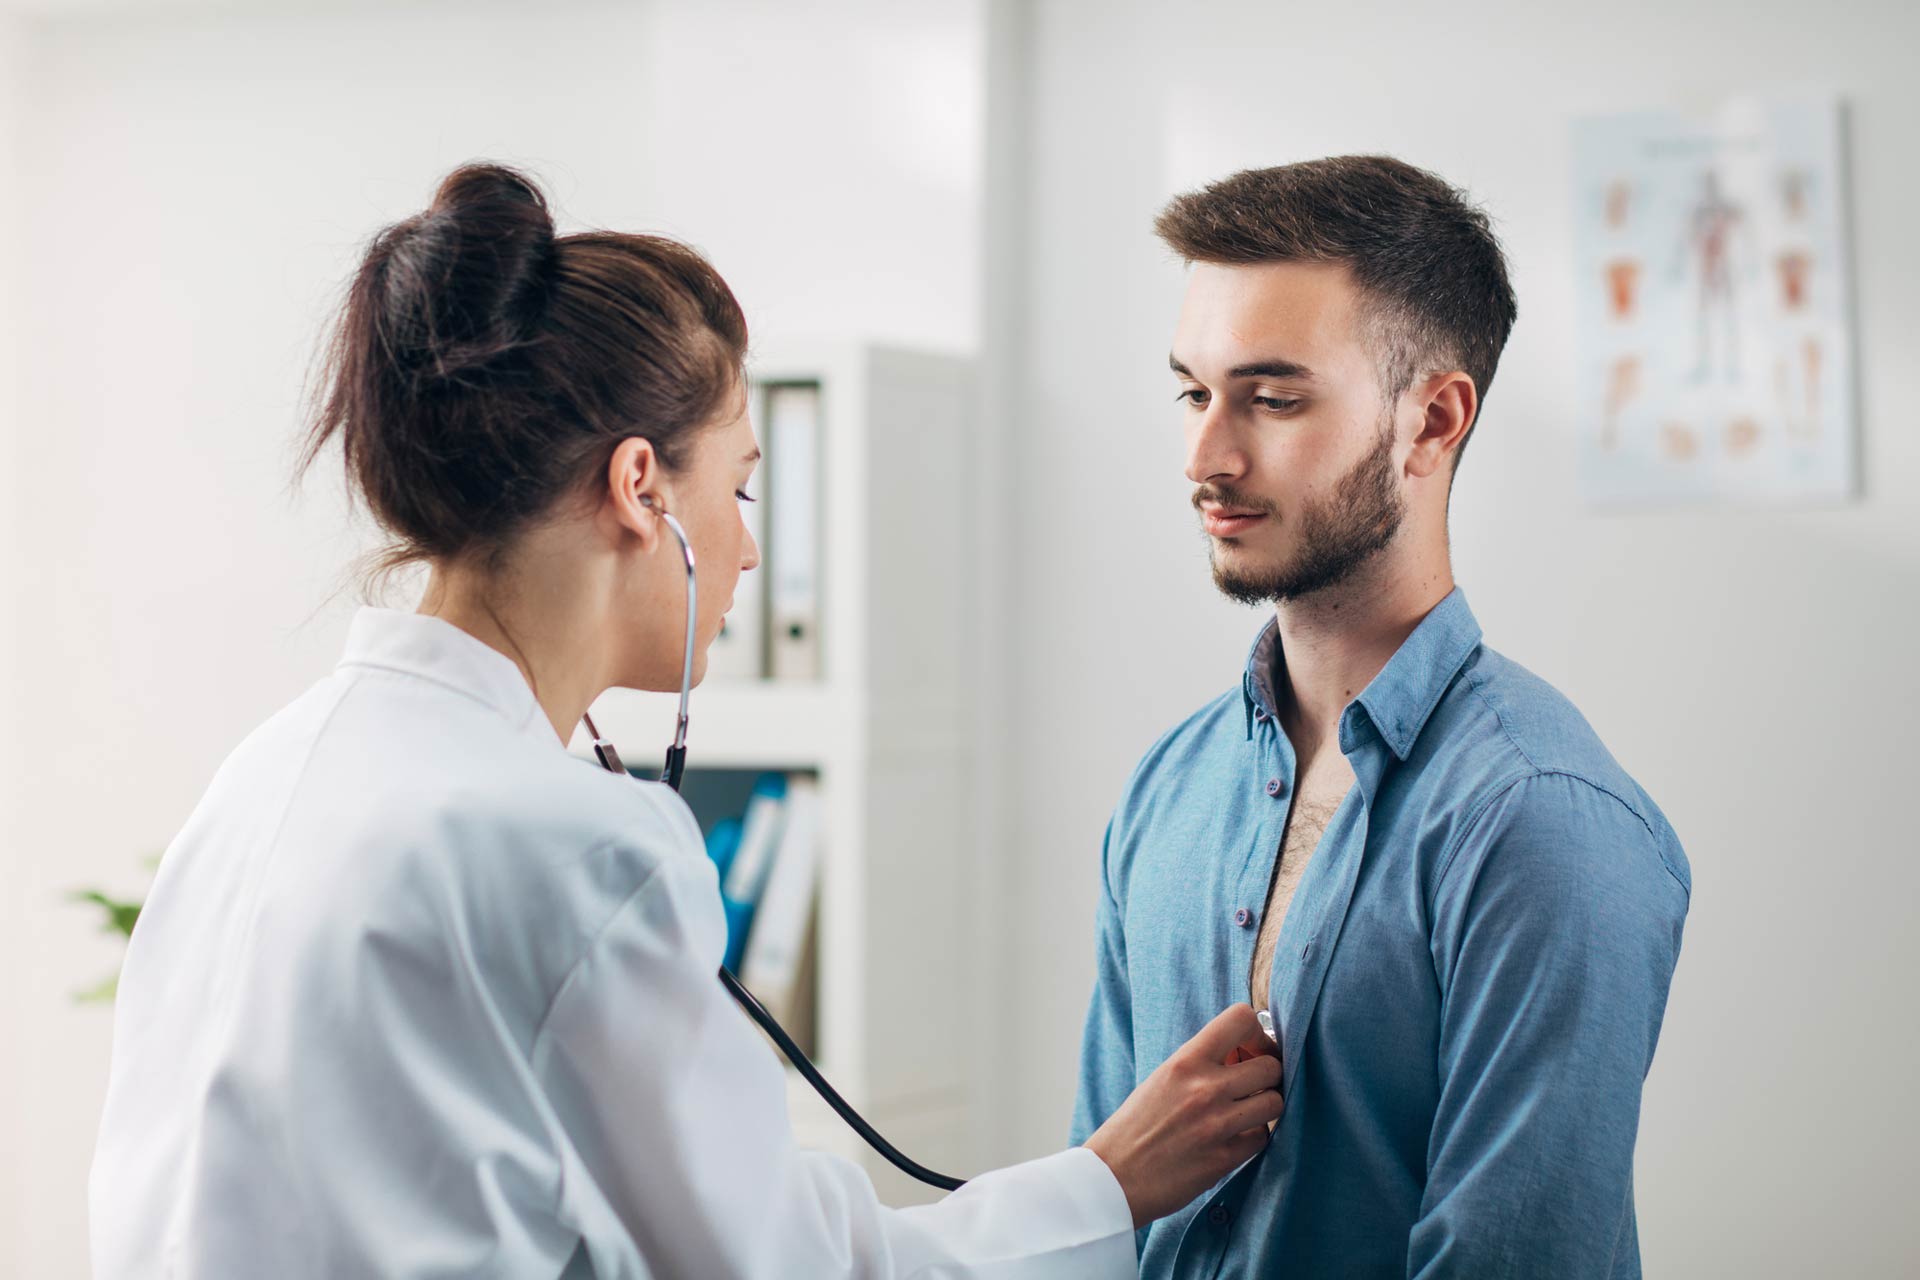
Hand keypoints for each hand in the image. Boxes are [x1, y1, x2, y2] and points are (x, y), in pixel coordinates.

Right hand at [1083, 1004, 1284, 1228]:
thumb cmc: (1136, 1125)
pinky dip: (1252, 1137)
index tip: (1251, 1049)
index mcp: (1185, 1061)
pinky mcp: (1224, 1158)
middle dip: (1267, 1075)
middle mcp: (1205, 1088)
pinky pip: (1262, 1137)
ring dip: (1264, 1107)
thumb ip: (1201, 1064)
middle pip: (1271, 1066)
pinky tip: (1232, 1139)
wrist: (1114, 1176)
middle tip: (1252, 1085)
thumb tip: (1244, 1056)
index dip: (1257, 1033)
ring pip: (1275, 1101)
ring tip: (1244, 1113)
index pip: (1241, 1019)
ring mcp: (1217, 1124)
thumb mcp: (1163, 1078)